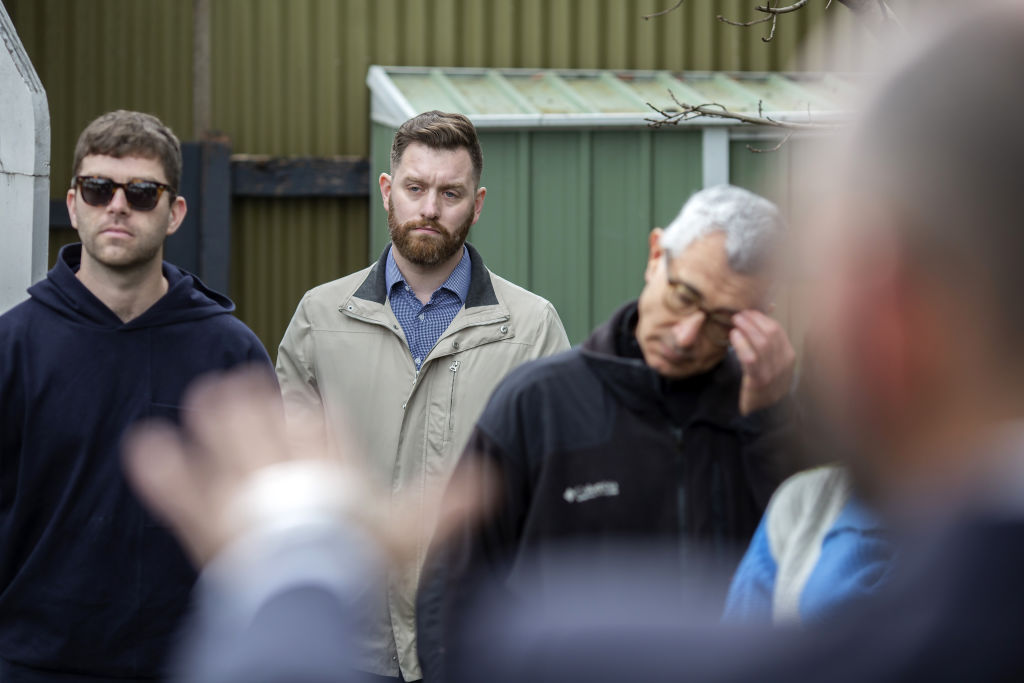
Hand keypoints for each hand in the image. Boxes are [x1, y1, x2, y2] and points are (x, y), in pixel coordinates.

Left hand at [122, 367, 489, 567]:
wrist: (309, 586)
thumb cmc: (360, 556)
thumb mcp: (410, 526)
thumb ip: (449, 500)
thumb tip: (492, 478)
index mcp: (327, 458)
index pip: (319, 419)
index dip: (312, 412)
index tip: (308, 405)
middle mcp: (280, 459)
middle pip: (263, 413)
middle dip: (254, 401)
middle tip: (245, 391)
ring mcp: (238, 481)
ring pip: (220, 431)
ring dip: (212, 414)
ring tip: (206, 399)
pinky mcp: (203, 509)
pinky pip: (174, 481)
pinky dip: (158, 464)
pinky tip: (146, 444)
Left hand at [730, 310, 795, 415]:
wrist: (764, 411)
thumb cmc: (764, 380)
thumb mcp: (771, 360)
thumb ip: (767, 339)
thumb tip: (767, 308)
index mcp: (788, 355)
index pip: (777, 329)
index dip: (761, 317)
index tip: (748, 311)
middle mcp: (784, 362)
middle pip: (770, 333)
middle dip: (753, 320)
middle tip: (738, 314)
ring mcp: (773, 372)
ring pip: (762, 343)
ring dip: (746, 329)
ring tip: (734, 322)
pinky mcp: (759, 381)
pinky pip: (750, 358)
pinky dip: (741, 344)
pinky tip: (733, 336)